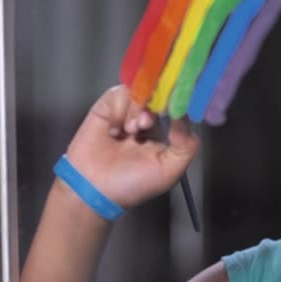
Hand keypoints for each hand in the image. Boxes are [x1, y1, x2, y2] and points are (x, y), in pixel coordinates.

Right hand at [64, 85, 198, 208]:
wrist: (94, 189)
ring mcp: (126, 114)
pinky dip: (118, 109)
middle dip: (154, 108)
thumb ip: (186, 145)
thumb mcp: (169, 170)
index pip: (177, 109)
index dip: (177, 105)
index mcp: (164, 135)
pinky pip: (118, 93)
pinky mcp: (106, 108)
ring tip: (129, 131)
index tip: (175, 109)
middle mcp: (147, 121)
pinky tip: (114, 130)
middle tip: (145, 124)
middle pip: (158, 96)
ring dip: (136, 109)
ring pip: (139, 92)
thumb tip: (186, 116)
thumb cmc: (132, 184)